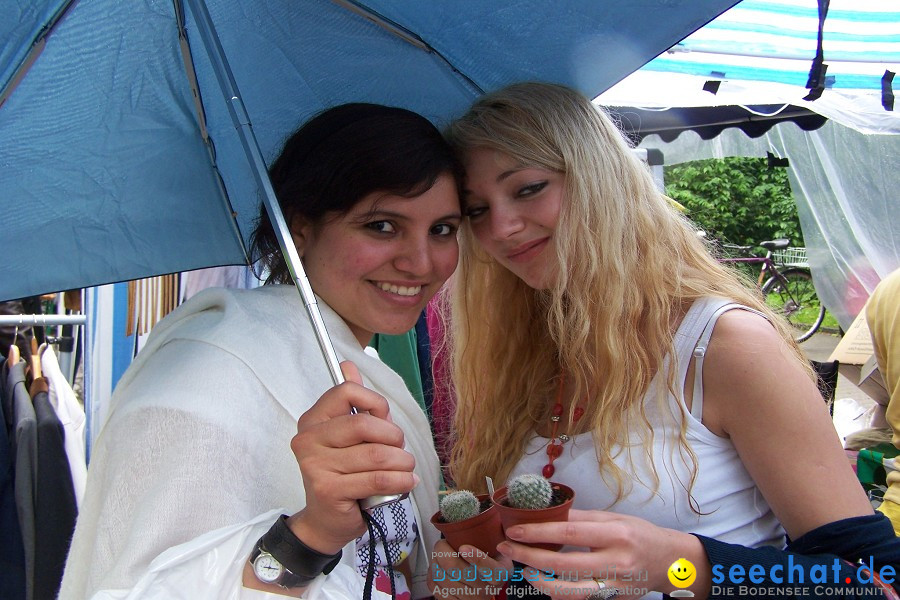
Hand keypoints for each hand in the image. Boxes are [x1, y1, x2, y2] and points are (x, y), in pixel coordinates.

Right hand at [287, 361, 418, 554]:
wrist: (326, 521)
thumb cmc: (343, 475)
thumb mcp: (349, 437)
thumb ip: (353, 404)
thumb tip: (348, 365)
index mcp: (313, 420)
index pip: (346, 392)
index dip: (375, 404)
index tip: (385, 420)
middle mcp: (308, 440)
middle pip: (364, 423)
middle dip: (393, 437)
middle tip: (400, 450)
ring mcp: (315, 466)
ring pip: (376, 455)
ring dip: (402, 462)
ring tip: (407, 469)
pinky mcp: (329, 490)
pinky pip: (378, 479)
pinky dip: (401, 481)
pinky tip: (406, 482)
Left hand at [429, 539, 512, 598]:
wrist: (486, 587)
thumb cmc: (490, 562)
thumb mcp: (500, 549)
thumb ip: (493, 535)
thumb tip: (477, 512)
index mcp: (499, 573)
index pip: (489, 569)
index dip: (476, 558)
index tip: (464, 548)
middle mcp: (485, 588)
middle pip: (457, 570)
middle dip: (442, 551)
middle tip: (441, 543)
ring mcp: (470, 598)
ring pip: (442, 578)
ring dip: (434, 561)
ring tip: (438, 554)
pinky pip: (435, 588)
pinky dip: (431, 574)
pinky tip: (436, 567)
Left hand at [495, 509, 709, 599]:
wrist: (671, 561)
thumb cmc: (639, 534)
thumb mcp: (614, 518)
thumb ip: (582, 519)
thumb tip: (548, 514)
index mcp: (615, 534)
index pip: (568, 533)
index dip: (538, 532)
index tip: (515, 530)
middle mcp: (615, 562)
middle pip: (563, 565)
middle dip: (530, 557)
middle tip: (508, 548)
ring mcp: (614, 585)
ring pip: (569, 591)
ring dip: (540, 582)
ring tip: (524, 570)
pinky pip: (580, 599)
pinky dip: (559, 593)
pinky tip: (546, 583)